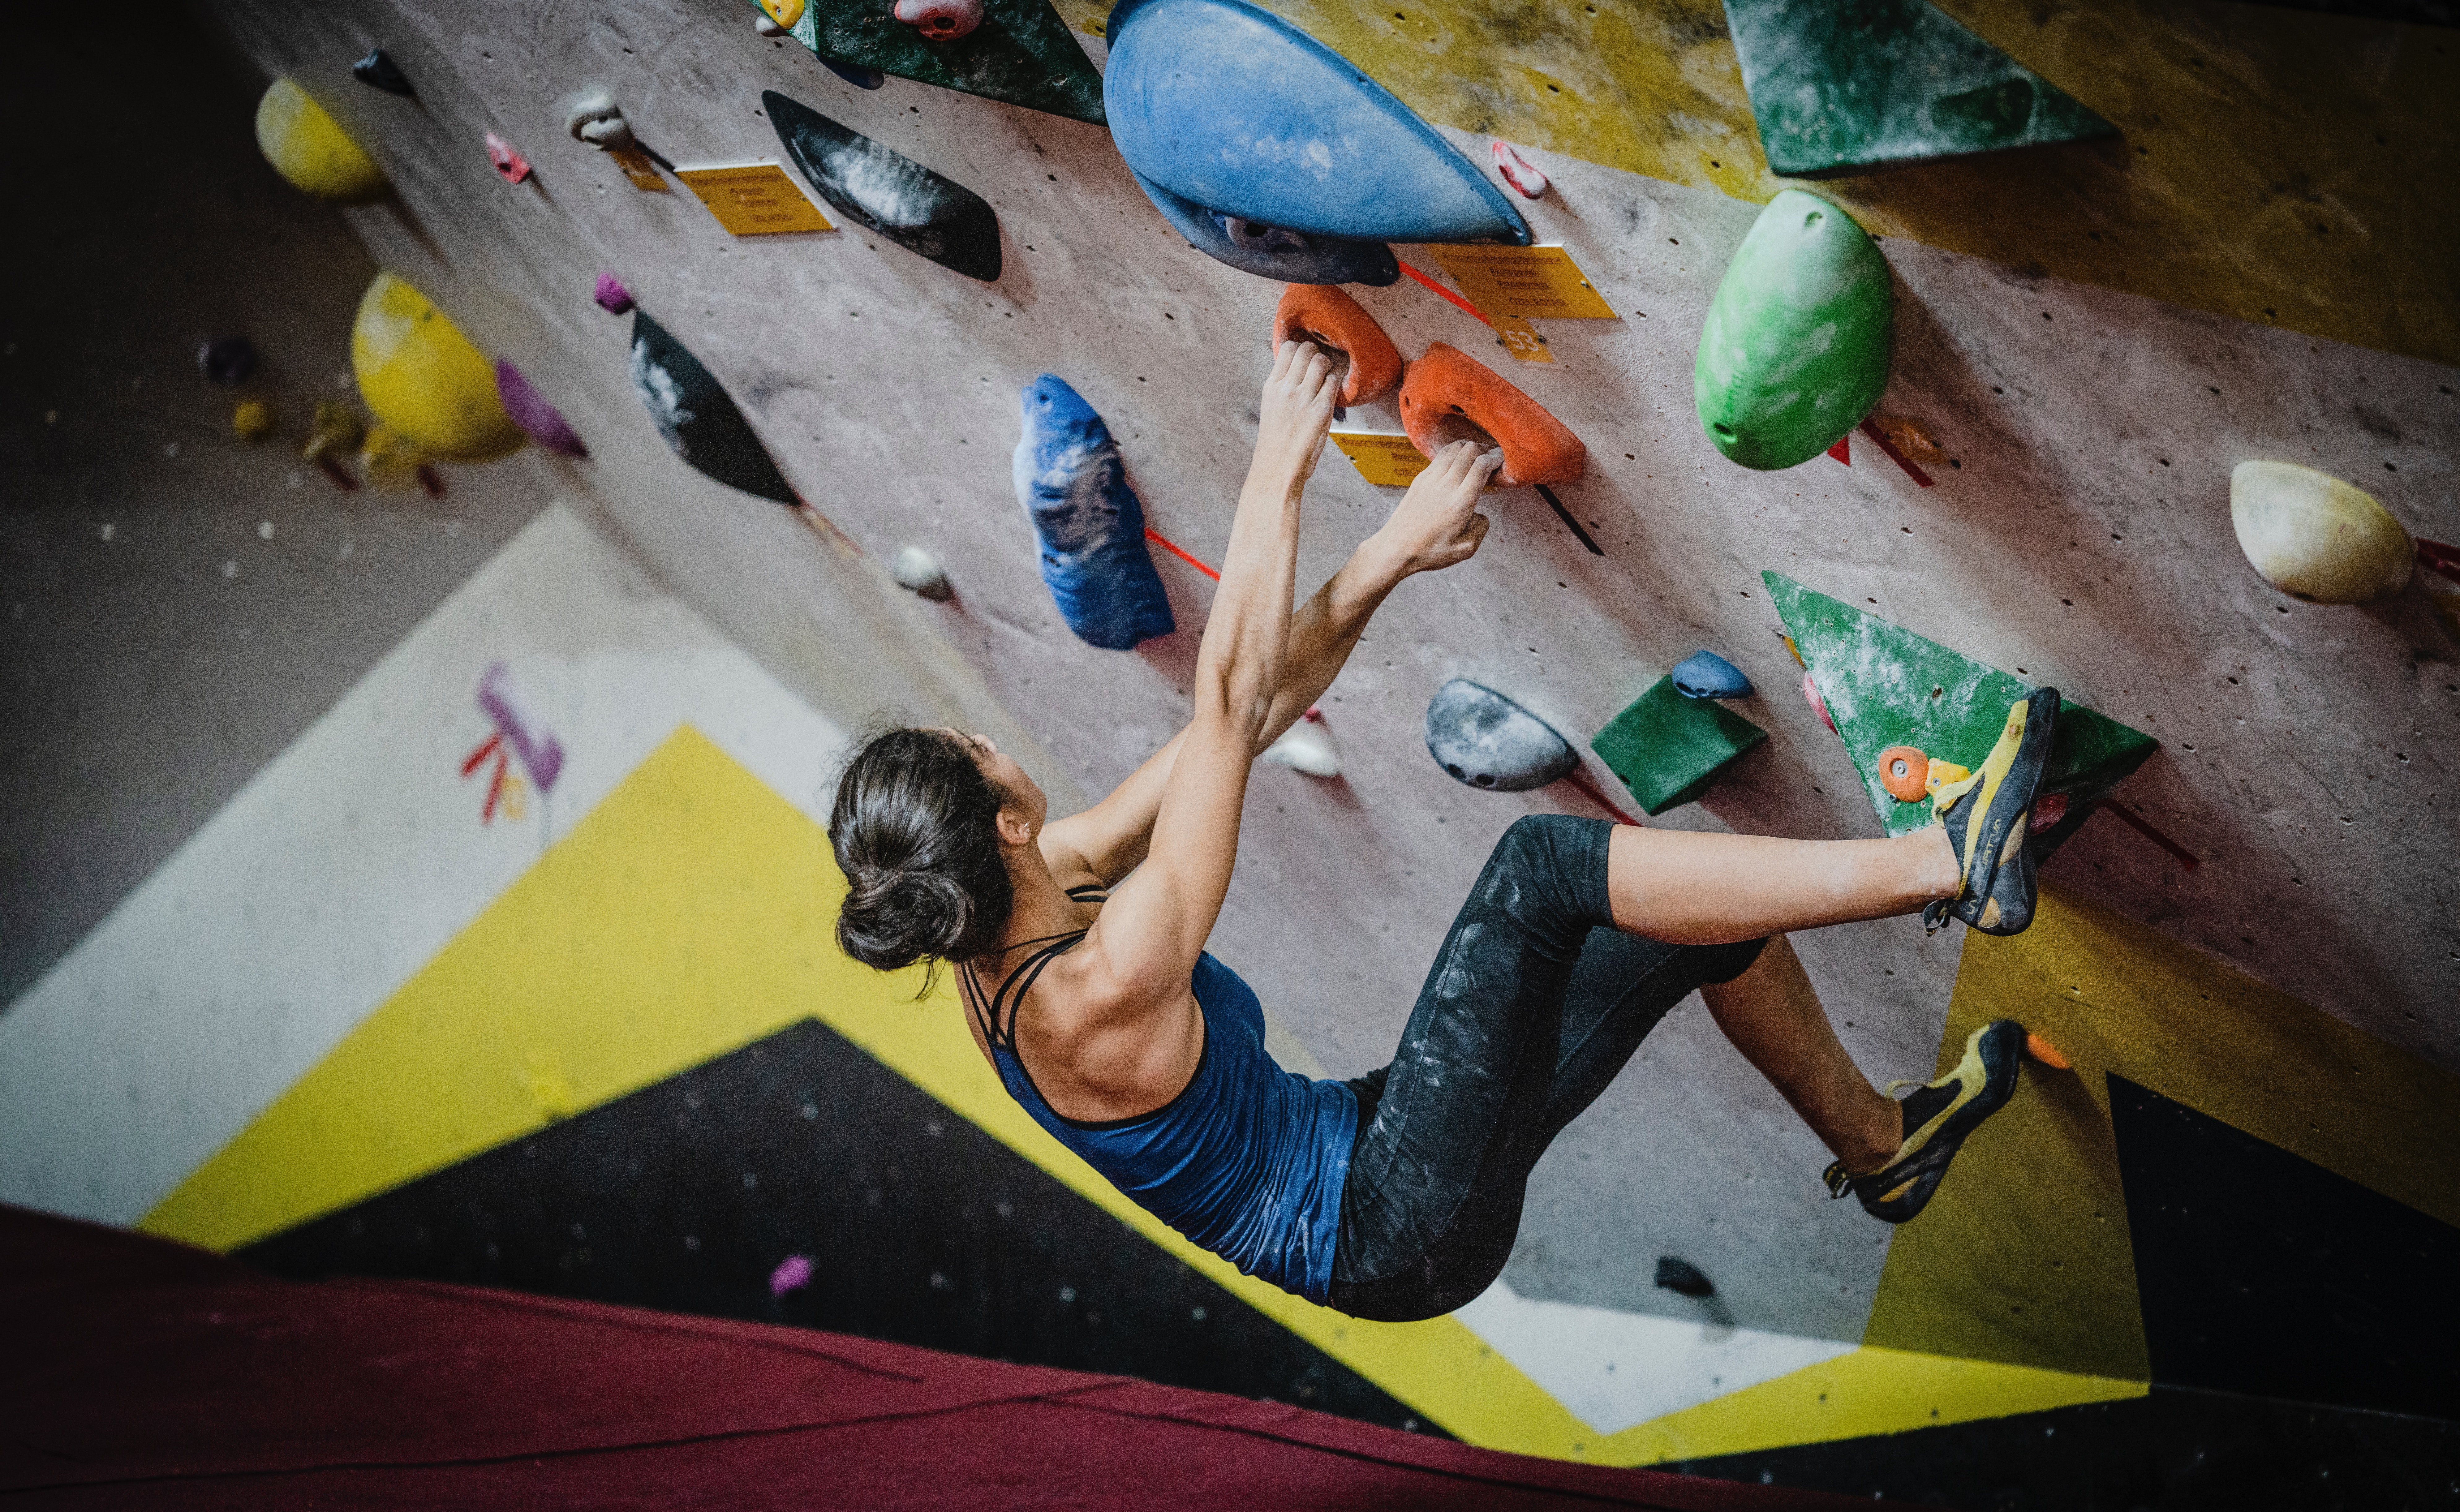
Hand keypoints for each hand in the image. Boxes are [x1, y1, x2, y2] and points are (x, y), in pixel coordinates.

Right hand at [1251, 340, 1336, 487]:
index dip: (1299, 347)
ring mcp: (1305, 398)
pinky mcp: (1321, 410)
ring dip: (1328, 364)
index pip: (1287, 349)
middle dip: (1316, 352)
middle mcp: (1287, 388)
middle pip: (1306, 350)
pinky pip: (1333, 382)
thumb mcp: (1271, 406)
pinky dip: (1336, 381)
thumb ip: (1283, 386)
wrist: (1277, 467)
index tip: (1305, 355)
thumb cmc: (1275, 441)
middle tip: (1319, 362)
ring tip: (1328, 374)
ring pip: (1321, 362)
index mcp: (1272, 386)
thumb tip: (1297, 370)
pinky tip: (1333, 388)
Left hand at [1368, 440, 1498, 576]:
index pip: (1482, 465)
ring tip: (1476, 454)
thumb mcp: (1467, 548)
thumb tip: (1479, 513)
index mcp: (1462, 501)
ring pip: (1454, 448)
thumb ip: (1481, 526)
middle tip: (1491, 456)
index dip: (1495, 457)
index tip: (1502, 459)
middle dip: (1485, 448)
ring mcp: (1431, 478)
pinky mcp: (1420, 478)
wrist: (1396, 548)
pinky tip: (1457, 460)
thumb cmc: (1431, 550)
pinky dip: (1453, 452)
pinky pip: (1440, 456)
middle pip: (1469, 450)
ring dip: (1469, 447)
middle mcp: (1447, 484)